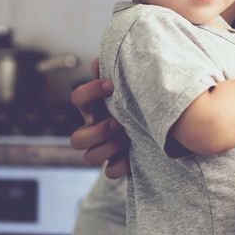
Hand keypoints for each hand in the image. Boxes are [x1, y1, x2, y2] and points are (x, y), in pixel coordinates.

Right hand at [69, 59, 130, 178]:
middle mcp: (95, 130)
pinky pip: (109, 173)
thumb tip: (98, 61)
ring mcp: (104, 149)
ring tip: (127, 137)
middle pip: (76, 140)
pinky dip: (119, 165)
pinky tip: (132, 156)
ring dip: (107, 148)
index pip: (78, 98)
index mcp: (96, 109)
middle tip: (118, 122)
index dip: (89, 91)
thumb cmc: (137, 102)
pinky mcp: (117, 164)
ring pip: (89, 157)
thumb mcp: (127, 87)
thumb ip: (115, 74)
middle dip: (96, 131)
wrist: (159, 127)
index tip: (111, 85)